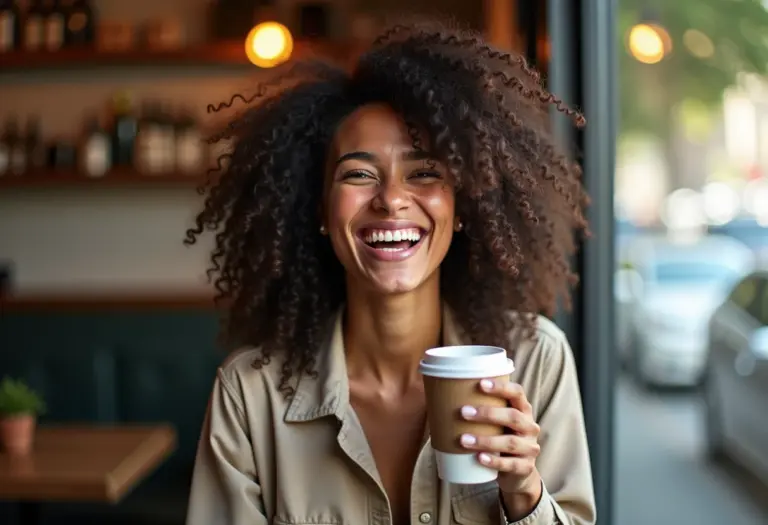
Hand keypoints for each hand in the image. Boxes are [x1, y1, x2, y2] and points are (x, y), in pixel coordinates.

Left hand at [459, 379, 542, 511]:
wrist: (517, 473)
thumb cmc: (499, 438)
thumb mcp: (495, 423)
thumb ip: (480, 410)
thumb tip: (440, 397)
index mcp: (523, 410)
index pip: (517, 393)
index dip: (501, 387)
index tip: (480, 383)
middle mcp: (530, 427)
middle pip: (513, 417)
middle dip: (488, 413)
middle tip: (463, 412)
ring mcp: (530, 448)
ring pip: (509, 442)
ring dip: (485, 440)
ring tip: (463, 439)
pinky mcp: (526, 467)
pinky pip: (511, 464)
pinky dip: (494, 461)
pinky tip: (479, 458)